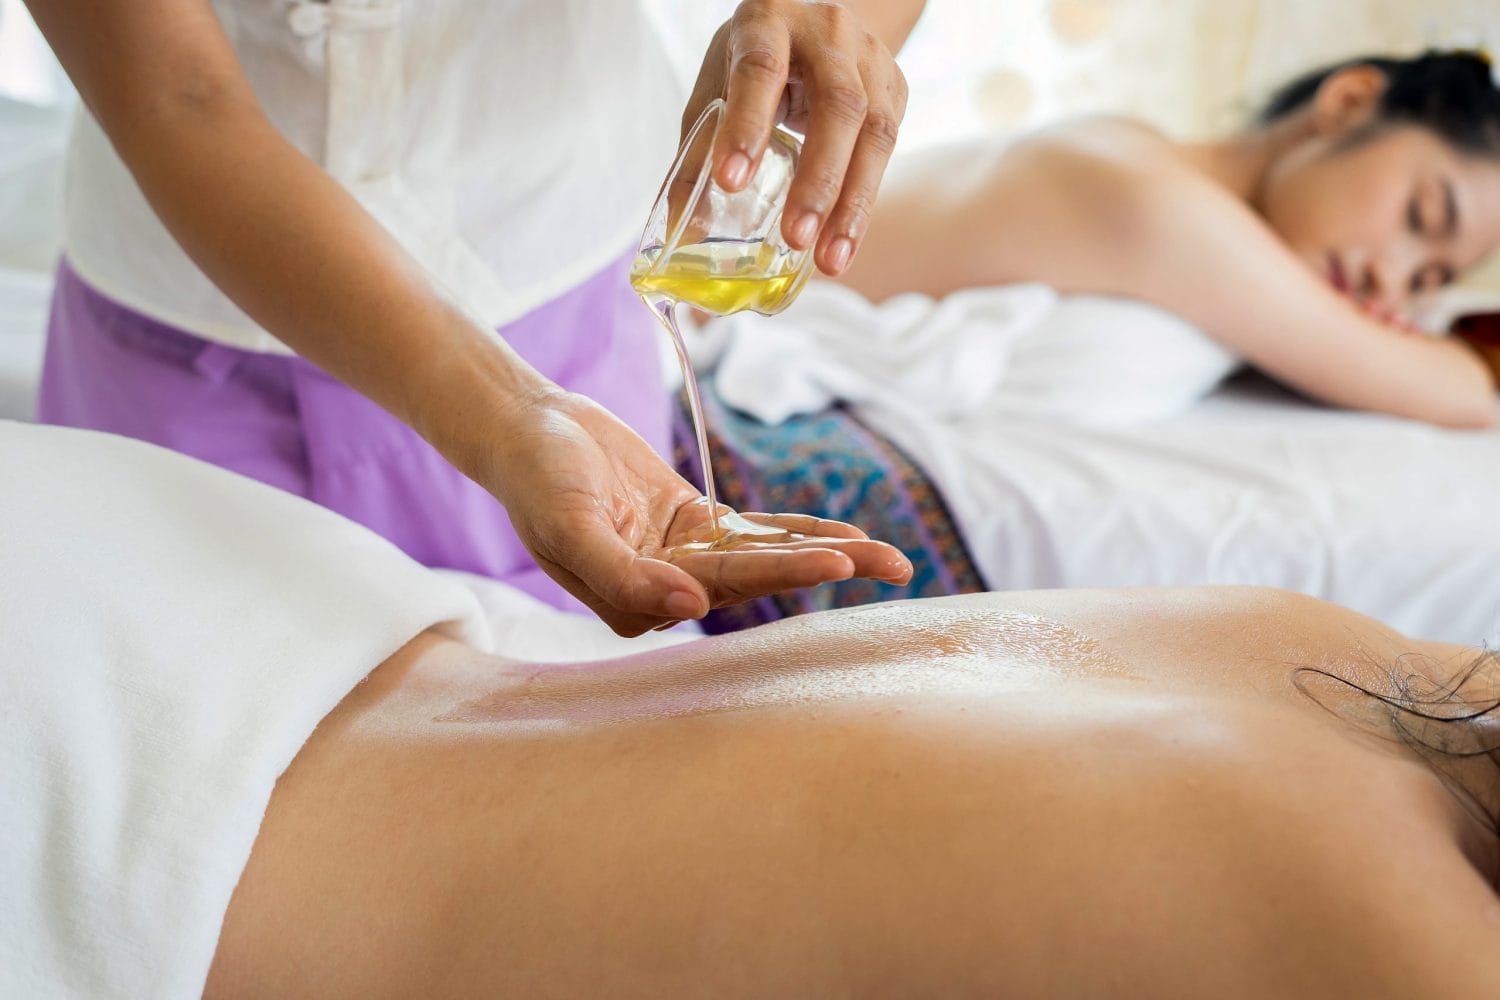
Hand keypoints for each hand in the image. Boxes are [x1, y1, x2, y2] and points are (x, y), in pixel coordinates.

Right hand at [480, 387, 912, 636]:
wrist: (527, 428)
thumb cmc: (538, 479)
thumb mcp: (569, 525)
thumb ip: (623, 575)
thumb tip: (689, 610)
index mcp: (636, 602)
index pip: (721, 589)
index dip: (781, 575)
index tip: (835, 562)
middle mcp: (667, 588)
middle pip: (759, 580)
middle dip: (828, 570)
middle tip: (895, 566)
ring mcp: (684, 556)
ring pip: (766, 557)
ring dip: (827, 554)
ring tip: (892, 558)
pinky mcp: (694, 524)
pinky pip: (755, 531)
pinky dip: (798, 531)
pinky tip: (847, 535)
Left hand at [683, 0, 908, 276]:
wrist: (819, 27)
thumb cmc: (757, 62)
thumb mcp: (719, 86)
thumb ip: (700, 149)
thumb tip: (683, 226)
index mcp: (769, 22)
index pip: (761, 70)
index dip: (748, 124)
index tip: (730, 182)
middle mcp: (828, 35)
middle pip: (837, 104)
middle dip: (817, 178)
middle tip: (795, 237)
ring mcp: (871, 61)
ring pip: (875, 133)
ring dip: (851, 204)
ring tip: (829, 260)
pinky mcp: (895, 92)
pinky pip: (886, 153)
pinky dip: (862, 205)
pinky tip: (843, 245)